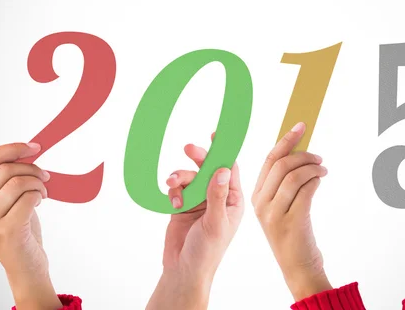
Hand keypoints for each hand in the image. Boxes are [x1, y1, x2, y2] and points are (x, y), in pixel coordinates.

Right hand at [0, 143, 61, 309]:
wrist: (25, 265)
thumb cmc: (20, 229)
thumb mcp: (9, 201)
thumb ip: (10, 178)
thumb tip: (29, 151)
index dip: (14, 148)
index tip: (35, 147)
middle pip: (6, 168)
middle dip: (32, 168)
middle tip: (45, 176)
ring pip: (18, 182)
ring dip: (38, 183)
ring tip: (43, 192)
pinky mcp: (6, 229)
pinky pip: (29, 198)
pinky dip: (39, 195)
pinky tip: (40, 202)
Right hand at [147, 137, 243, 309]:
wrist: (183, 270)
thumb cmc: (207, 252)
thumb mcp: (216, 223)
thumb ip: (217, 195)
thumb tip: (222, 169)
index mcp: (233, 200)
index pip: (231, 169)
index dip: (224, 151)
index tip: (217, 134)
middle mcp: (217, 196)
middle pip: (208, 168)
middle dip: (198, 158)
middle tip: (189, 148)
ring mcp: (199, 200)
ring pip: (189, 176)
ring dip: (180, 177)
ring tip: (172, 182)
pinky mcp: (182, 204)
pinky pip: (177, 188)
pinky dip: (173, 191)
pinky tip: (173, 201)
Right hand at [252, 122, 330, 301]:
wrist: (298, 267)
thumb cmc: (292, 233)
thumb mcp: (280, 206)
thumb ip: (284, 182)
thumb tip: (299, 152)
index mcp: (255, 196)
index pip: (269, 160)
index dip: (286, 140)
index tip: (301, 126)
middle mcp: (261, 203)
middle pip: (281, 164)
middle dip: (302, 153)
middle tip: (318, 155)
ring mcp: (274, 213)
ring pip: (294, 175)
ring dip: (313, 167)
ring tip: (323, 169)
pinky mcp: (292, 221)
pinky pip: (306, 190)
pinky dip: (316, 180)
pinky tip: (320, 180)